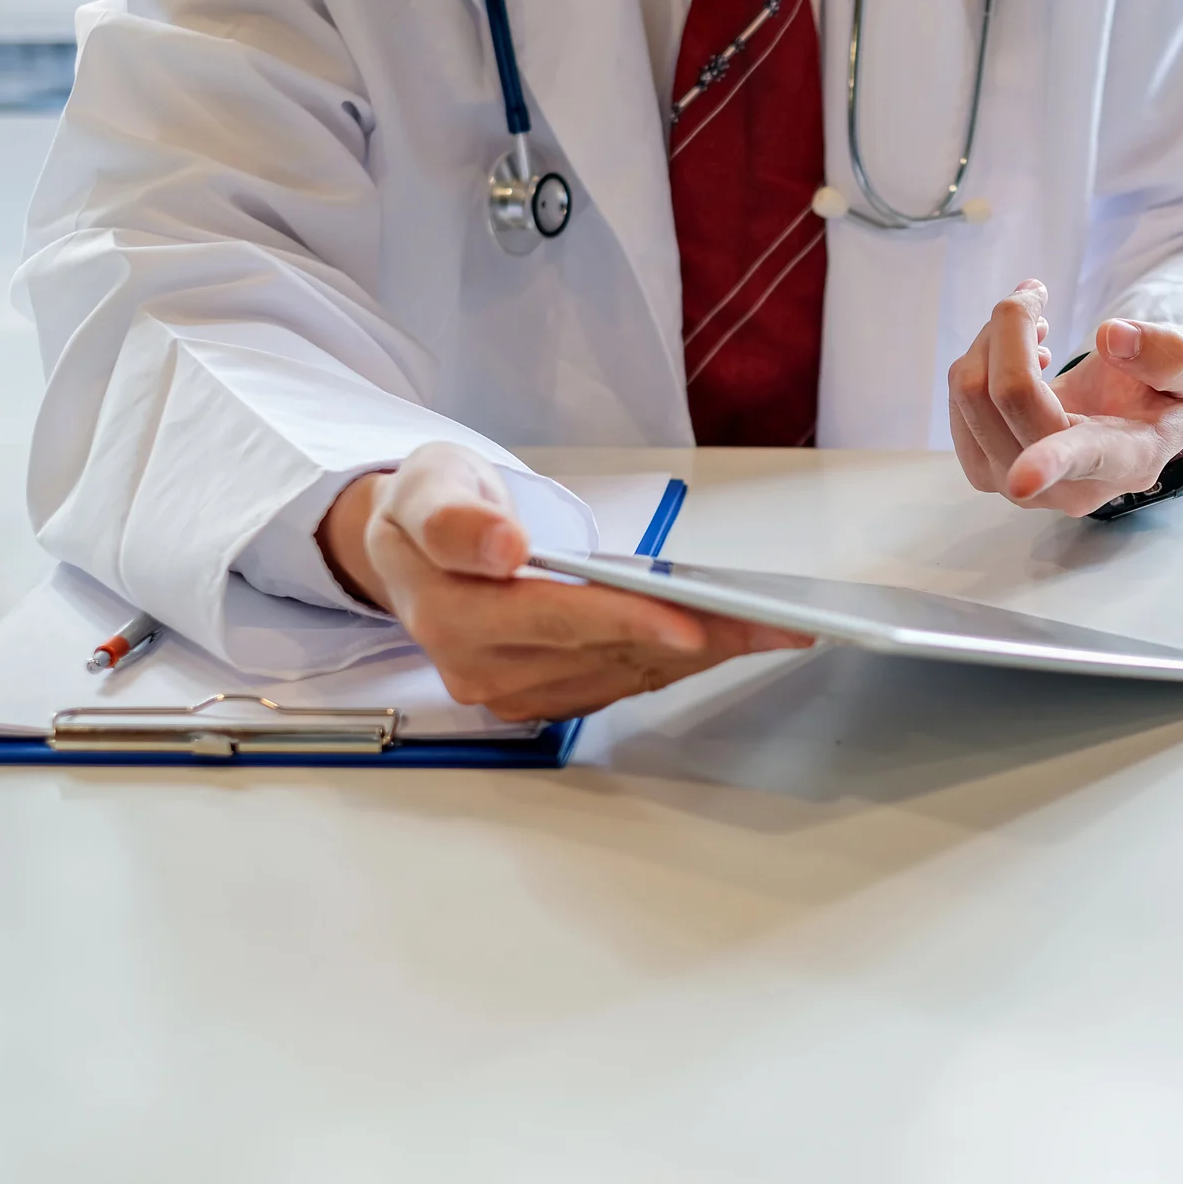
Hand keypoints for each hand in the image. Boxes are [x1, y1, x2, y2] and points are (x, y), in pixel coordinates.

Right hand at [317, 442, 808, 720]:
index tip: (690, 622)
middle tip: (774, 623)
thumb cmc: (428, 507)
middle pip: (606, 653)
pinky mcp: (542, 698)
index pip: (555, 620)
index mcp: (448, 614)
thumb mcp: (425, 485)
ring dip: (702, 655)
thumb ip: (454, 518)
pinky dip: (679, 662)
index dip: (627, 621)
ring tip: (770, 629)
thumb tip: (501, 548)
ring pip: (625, 675)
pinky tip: (727, 641)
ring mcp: (512, 690)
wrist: (408, 548)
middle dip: (696, 638)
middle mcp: (480, 668)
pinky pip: (623, 682)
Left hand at [947, 279, 1182, 516]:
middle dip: (1011, 324)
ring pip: (972, 393)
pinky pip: (958, 399)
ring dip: (991, 338)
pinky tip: (1017, 356)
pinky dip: (979, 359)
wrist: (1132, 425)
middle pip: (1008, 395)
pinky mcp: (984, 467)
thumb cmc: (1162, 395)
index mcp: (1126, 458)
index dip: (1051, 464)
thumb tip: (1113, 338)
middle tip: (1037, 291)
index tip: (1024, 478)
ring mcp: (1017, 482)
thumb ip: (1171, 354)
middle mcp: (1066, 485)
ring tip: (1033, 326)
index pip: (1083, 457)